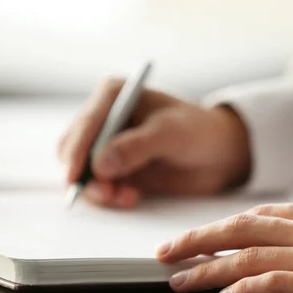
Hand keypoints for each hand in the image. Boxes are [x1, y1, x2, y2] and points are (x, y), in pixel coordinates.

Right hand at [58, 78, 250, 207]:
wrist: (218, 154)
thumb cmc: (198, 131)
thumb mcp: (171, 134)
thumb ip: (136, 147)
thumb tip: (100, 164)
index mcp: (113, 96)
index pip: (86, 124)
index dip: (77, 151)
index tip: (75, 177)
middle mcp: (103, 118)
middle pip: (74, 149)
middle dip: (85, 175)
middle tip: (107, 194)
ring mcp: (106, 145)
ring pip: (82, 171)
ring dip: (98, 190)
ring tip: (126, 197)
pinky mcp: (114, 169)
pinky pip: (98, 186)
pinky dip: (108, 196)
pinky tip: (131, 197)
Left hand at [156, 201, 292, 292]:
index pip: (257, 216)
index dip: (219, 227)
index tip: (196, 237)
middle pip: (240, 228)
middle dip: (197, 240)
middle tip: (165, 251)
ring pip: (247, 255)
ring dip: (207, 268)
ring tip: (178, 279)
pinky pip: (274, 282)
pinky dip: (243, 288)